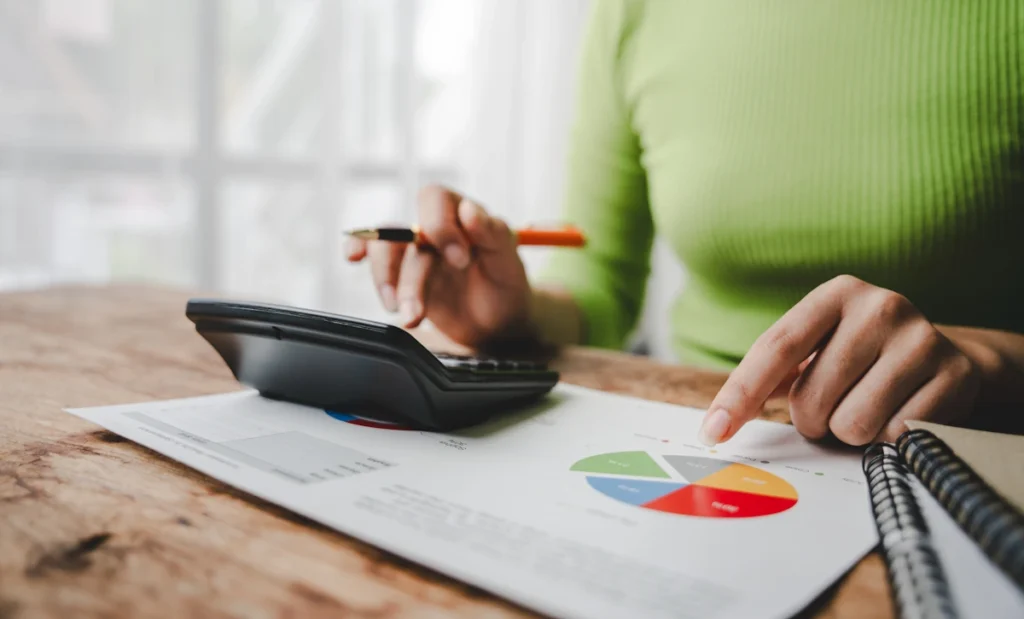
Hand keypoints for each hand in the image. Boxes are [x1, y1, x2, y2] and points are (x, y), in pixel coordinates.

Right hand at [345, 185, 532, 348]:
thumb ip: (492, 234)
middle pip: (402, 230)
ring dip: (389, 283)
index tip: (459, 259)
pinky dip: (360, 252)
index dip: (439, 225)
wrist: (498, 323)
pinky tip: (353, 257)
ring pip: (386, 251)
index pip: (436, 199)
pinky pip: (375, 256)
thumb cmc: (507, 286)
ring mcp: (415, 251)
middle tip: (424, 306)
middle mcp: (433, 228)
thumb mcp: (509, 263)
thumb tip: (469, 210)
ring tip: (408, 316)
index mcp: (462, 214)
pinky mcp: (402, 273)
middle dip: (410, 273)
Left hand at [699, 275, 982, 445]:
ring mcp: (921, 338)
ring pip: (852, 424)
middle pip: (812, 398)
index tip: (713, 432)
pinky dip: (889, 440)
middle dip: (812, 420)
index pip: (775, 348)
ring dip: (850, 433)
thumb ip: (769, 375)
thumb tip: (717, 421)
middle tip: (832, 409)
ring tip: (867, 408)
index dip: (740, 394)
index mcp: (836, 294)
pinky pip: (895, 436)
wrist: (945, 357)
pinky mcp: (953, 375)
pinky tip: (901, 413)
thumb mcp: (817, 348)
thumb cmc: (860, 358)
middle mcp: (880, 306)